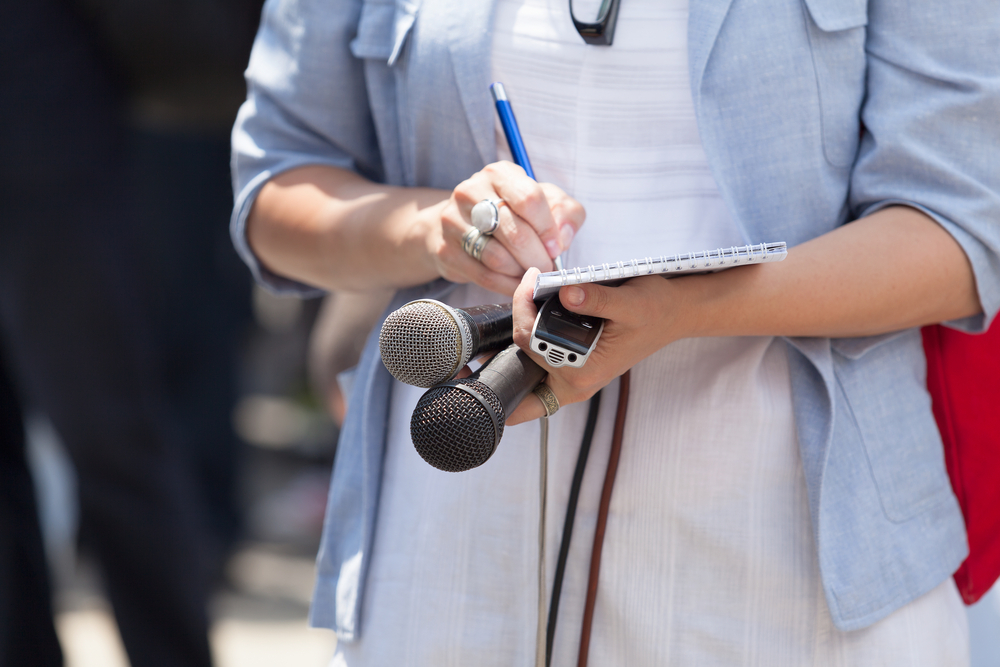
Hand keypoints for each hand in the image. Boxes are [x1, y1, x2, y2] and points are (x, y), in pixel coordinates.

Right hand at [422, 161, 584, 295]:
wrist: (459, 225)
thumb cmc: (510, 212)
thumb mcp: (544, 202)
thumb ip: (566, 212)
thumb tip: (563, 236)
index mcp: (499, 174)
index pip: (530, 199)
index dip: (548, 229)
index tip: (555, 247)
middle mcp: (471, 191)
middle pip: (515, 232)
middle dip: (538, 257)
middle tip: (547, 268)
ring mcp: (453, 221)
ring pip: (498, 258)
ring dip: (521, 272)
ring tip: (530, 273)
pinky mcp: (446, 250)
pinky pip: (484, 276)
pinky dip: (506, 285)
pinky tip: (516, 283)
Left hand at [507, 268, 687, 423]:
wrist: (672, 315)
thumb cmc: (655, 310)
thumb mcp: (630, 302)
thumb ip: (597, 300)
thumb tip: (566, 294)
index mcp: (584, 373)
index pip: (530, 342)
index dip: (522, 308)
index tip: (532, 279)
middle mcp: (574, 383)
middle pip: (520, 356)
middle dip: (518, 320)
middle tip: (531, 284)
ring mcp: (571, 379)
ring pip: (525, 366)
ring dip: (523, 332)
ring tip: (532, 296)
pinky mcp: (572, 368)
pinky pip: (538, 364)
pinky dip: (532, 340)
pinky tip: (537, 311)